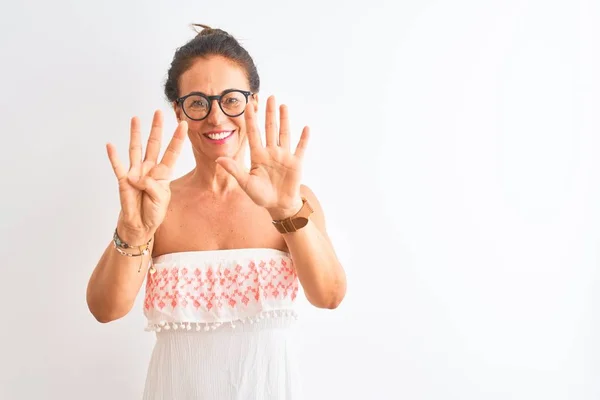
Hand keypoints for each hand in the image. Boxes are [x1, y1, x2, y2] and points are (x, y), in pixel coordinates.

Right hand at [106, 110, 186, 241]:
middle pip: (154, 144)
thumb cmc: (153, 212)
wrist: (140, 225)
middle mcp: (150, 169)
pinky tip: (110, 145)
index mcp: (163, 174)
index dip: (178, 139)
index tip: (184, 124)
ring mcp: (136, 173)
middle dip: (156, 128)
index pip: (172, 152)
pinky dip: (114, 157)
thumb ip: (152, 186)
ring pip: (136, 149)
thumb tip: (136, 177)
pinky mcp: (124, 180)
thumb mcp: (161, 199)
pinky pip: (118, 166)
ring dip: (136, 134)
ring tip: (136, 118)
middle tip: (158, 112)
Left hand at [215, 96, 309, 219]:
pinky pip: (300, 148)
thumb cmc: (261, 196)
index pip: (253, 133)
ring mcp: (284, 156)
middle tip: (269, 97)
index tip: (248, 105)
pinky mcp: (296, 163)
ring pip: (284, 134)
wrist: (278, 205)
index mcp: (258, 156)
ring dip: (284, 120)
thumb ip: (234, 170)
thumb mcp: (246, 183)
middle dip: (269, 113)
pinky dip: (303, 139)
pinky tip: (305, 128)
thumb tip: (218, 160)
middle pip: (270, 129)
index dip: (251, 120)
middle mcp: (271, 152)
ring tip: (283, 105)